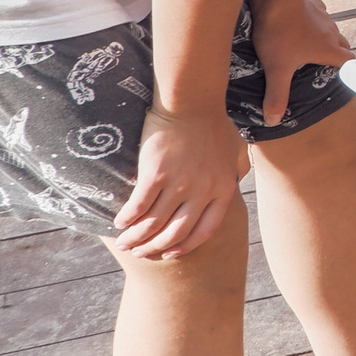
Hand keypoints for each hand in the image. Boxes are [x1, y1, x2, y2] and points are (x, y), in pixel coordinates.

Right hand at [113, 105, 247, 259]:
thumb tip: (235, 183)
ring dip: (137, 238)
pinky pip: (139, 206)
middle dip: (156, 247)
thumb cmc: (215, 122)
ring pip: (154, 223)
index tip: (170, 254)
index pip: (205, 231)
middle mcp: (202, 191)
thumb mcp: (236, 150)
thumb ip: (236, 171)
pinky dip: (128, 219)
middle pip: (176, 232)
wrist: (193, 101)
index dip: (185, 246)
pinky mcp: (156, 174)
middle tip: (141, 252)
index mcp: (223, 189)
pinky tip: (119, 223)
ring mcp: (180, 184)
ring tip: (125, 243)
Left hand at [248, 0, 353, 126]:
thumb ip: (277, 95)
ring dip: (323, 37)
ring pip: (330, 30)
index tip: (341, 75)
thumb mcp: (277, 69)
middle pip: (343, 45)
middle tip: (320, 62)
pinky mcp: (314, 2)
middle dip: (336, 54)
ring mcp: (325, 16)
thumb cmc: (278, 35)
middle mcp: (332, 32)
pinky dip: (313, 20)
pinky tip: (298, 22)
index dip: (349, 69)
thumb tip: (273, 121)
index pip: (351, 62)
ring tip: (305, 44)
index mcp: (329, 49)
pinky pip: (319, 13)